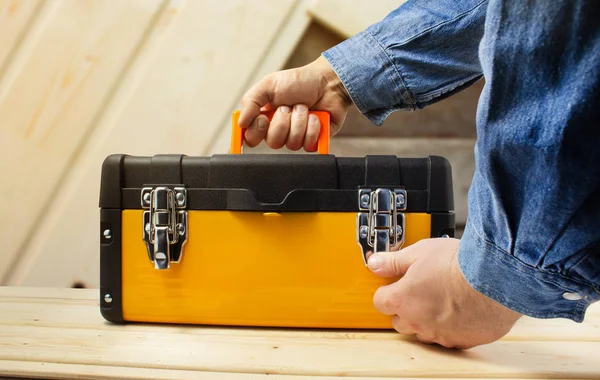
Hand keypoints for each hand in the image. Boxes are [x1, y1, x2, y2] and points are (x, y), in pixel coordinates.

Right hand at [238, 56, 351, 151]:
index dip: (257, 131)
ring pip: (291, 143)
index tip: (264, 118)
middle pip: (272, 142)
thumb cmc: (300, 81)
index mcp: (265, 118)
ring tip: (305, 108)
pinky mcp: (313, 141)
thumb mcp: (269, 84)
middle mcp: (279, 130)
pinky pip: (308, 145)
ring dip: (299, 121)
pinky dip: (313, 128)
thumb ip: (250, 101)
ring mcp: (296, 137)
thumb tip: (240, 123)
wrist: (328, 82)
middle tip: (289, 107)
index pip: (251, 138)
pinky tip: (316, 117)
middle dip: (283, 122)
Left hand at [367, 238, 522, 348]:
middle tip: (419, 291)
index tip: (394, 285)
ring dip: (425, 320)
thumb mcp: (421, 251)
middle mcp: (417, 320)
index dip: (386, 292)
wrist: (496, 279)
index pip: (380, 301)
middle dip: (404, 308)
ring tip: (441, 300)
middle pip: (398, 321)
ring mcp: (438, 334)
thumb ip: (394, 261)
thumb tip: (375, 263)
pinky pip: (447, 338)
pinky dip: (449, 328)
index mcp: (402, 298)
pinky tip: (459, 312)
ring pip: (422, 332)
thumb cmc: (460, 264)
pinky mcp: (460, 341)